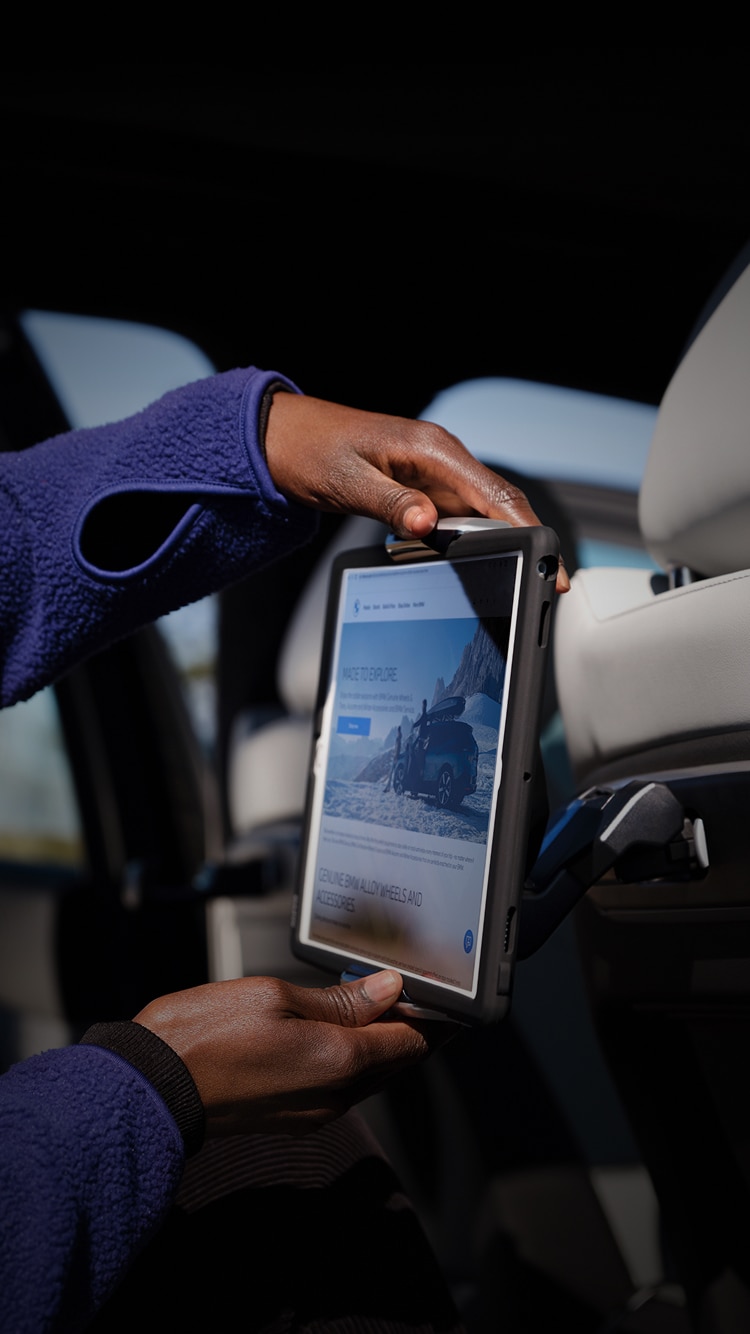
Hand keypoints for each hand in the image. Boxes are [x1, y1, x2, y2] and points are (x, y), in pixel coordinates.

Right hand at [135, 969, 448, 1137]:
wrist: (151, 1088)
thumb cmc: (204, 1037)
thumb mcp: (275, 996)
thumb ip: (338, 1000)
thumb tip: (386, 989)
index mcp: (340, 1062)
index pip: (412, 1042)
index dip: (433, 1015)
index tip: (442, 993)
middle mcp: (335, 1096)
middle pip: (395, 1061)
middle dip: (410, 1026)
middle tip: (415, 989)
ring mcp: (313, 1111)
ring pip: (369, 1074)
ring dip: (379, 1041)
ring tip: (376, 998)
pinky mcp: (292, 1115)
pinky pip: (339, 1085)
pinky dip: (350, 1056)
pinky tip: (336, 1027)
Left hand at [264, 393, 569, 592]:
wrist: (283, 438)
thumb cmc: (312, 451)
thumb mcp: (349, 483)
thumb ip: (391, 504)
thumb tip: (428, 524)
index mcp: (431, 449)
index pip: (493, 491)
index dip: (525, 526)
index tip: (546, 555)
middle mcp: (440, 457)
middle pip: (498, 502)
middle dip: (527, 538)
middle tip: (549, 578)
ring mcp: (433, 473)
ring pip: (481, 511)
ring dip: (502, 541)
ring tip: (524, 575)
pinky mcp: (421, 487)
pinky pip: (456, 515)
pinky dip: (472, 538)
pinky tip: (480, 563)